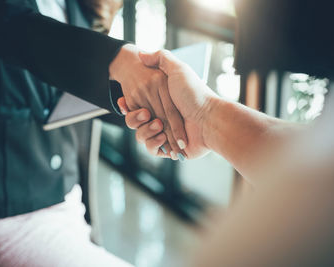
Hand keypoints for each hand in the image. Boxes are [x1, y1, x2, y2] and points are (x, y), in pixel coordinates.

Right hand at [109, 44, 187, 159]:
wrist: (209, 117)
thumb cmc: (194, 93)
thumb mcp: (178, 70)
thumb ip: (161, 58)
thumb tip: (142, 54)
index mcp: (161, 102)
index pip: (137, 105)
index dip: (128, 105)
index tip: (124, 100)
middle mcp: (162, 118)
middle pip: (136, 121)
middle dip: (135, 118)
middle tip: (145, 113)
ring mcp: (165, 134)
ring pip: (141, 136)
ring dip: (145, 130)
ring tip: (158, 124)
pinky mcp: (169, 149)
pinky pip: (151, 149)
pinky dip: (153, 143)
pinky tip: (162, 136)